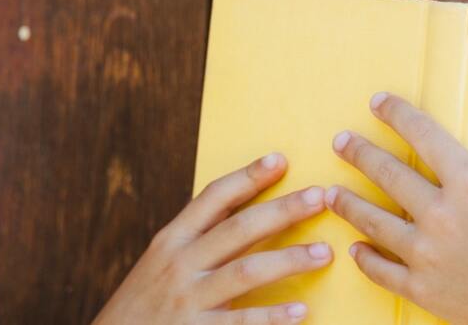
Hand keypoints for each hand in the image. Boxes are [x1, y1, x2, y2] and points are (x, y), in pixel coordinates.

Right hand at [93, 152, 331, 323]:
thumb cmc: (144, 304)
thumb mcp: (161, 263)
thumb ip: (197, 239)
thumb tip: (246, 213)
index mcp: (172, 240)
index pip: (212, 197)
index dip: (247, 176)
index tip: (281, 160)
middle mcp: (179, 264)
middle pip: (239, 228)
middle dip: (283, 210)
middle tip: (321, 196)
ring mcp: (187, 300)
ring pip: (245, 272)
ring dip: (288, 260)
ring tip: (324, 253)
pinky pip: (240, 324)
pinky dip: (271, 318)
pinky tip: (300, 312)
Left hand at [324, 91, 467, 324]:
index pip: (423, 134)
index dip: (396, 113)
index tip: (378, 102)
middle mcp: (441, 214)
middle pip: (387, 173)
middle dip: (358, 152)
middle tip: (339, 141)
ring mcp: (427, 254)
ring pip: (373, 220)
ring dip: (347, 203)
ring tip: (329, 193)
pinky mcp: (423, 289)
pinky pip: (382, 270)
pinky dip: (365, 258)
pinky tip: (355, 248)